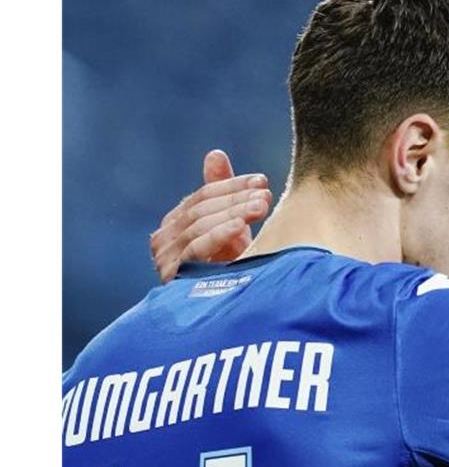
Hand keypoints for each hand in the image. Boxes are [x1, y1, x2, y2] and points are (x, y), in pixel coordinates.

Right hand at [149, 150, 271, 282]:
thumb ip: (223, 192)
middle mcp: (164, 240)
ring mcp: (165, 258)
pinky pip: (195, 249)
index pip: (202, 196)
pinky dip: (218, 234)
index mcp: (176, 224)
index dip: (232, 186)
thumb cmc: (233, 267)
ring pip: (199, 225)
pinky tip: (241, 226)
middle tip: (265, 194)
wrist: (231, 313)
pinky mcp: (173, 277)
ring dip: (233, 213)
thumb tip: (215, 153)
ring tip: (262, 206)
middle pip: (201, 209)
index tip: (262, 181)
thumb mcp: (232, 226)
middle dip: (236, 199)